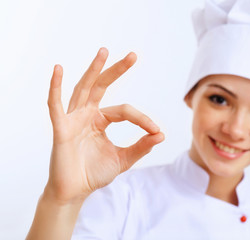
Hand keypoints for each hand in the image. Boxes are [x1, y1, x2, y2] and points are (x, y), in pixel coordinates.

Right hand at [45, 48, 163, 203]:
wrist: (76, 191)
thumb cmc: (95, 173)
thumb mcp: (123, 159)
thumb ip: (141, 147)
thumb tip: (161, 135)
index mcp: (101, 120)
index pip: (125, 111)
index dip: (142, 119)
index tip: (156, 131)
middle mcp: (87, 114)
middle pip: (102, 86)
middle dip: (116, 70)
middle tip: (133, 55)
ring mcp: (73, 119)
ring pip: (83, 89)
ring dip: (93, 70)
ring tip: (104, 52)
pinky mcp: (60, 128)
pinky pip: (56, 105)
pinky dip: (56, 87)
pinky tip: (58, 69)